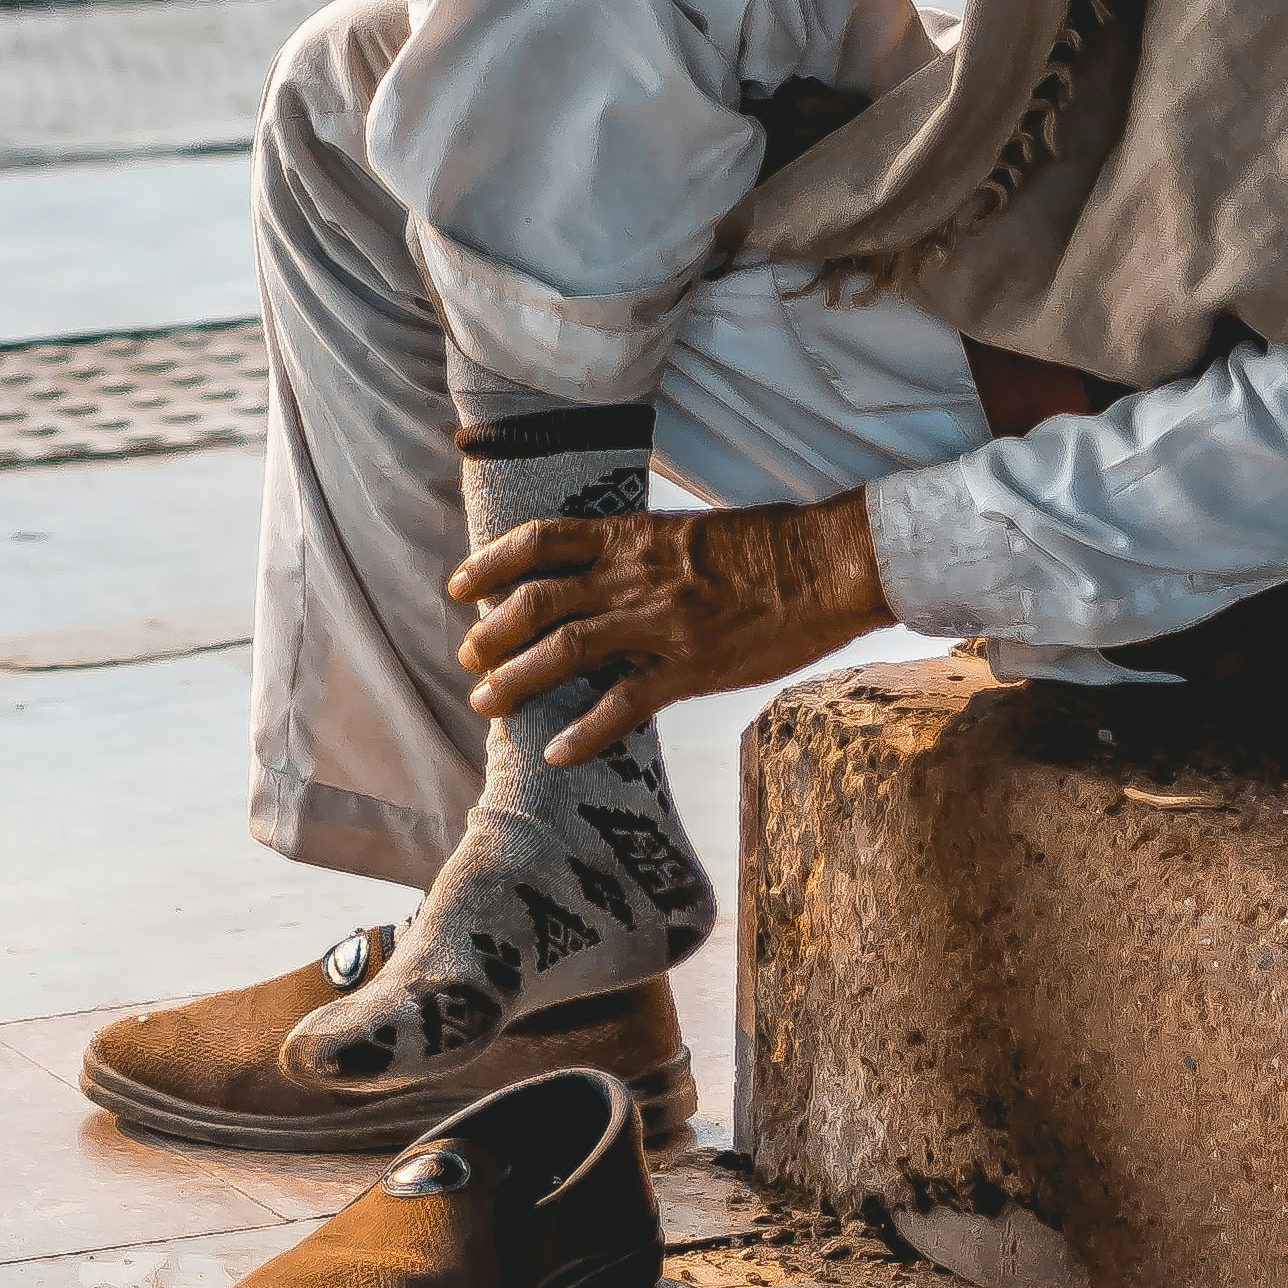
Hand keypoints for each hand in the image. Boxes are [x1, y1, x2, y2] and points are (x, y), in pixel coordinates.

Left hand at [452, 491, 891, 764]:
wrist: (826, 564)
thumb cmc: (769, 547)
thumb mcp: (692, 533)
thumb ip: (644, 553)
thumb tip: (610, 572)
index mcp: (633, 536)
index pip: (542, 541)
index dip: (492, 563)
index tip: (461, 586)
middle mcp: (634, 576)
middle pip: (540, 600)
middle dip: (494, 632)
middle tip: (468, 658)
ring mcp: (659, 623)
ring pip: (567, 649)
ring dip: (519, 679)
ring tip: (487, 703)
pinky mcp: (690, 667)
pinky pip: (624, 704)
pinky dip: (585, 732)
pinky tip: (557, 754)